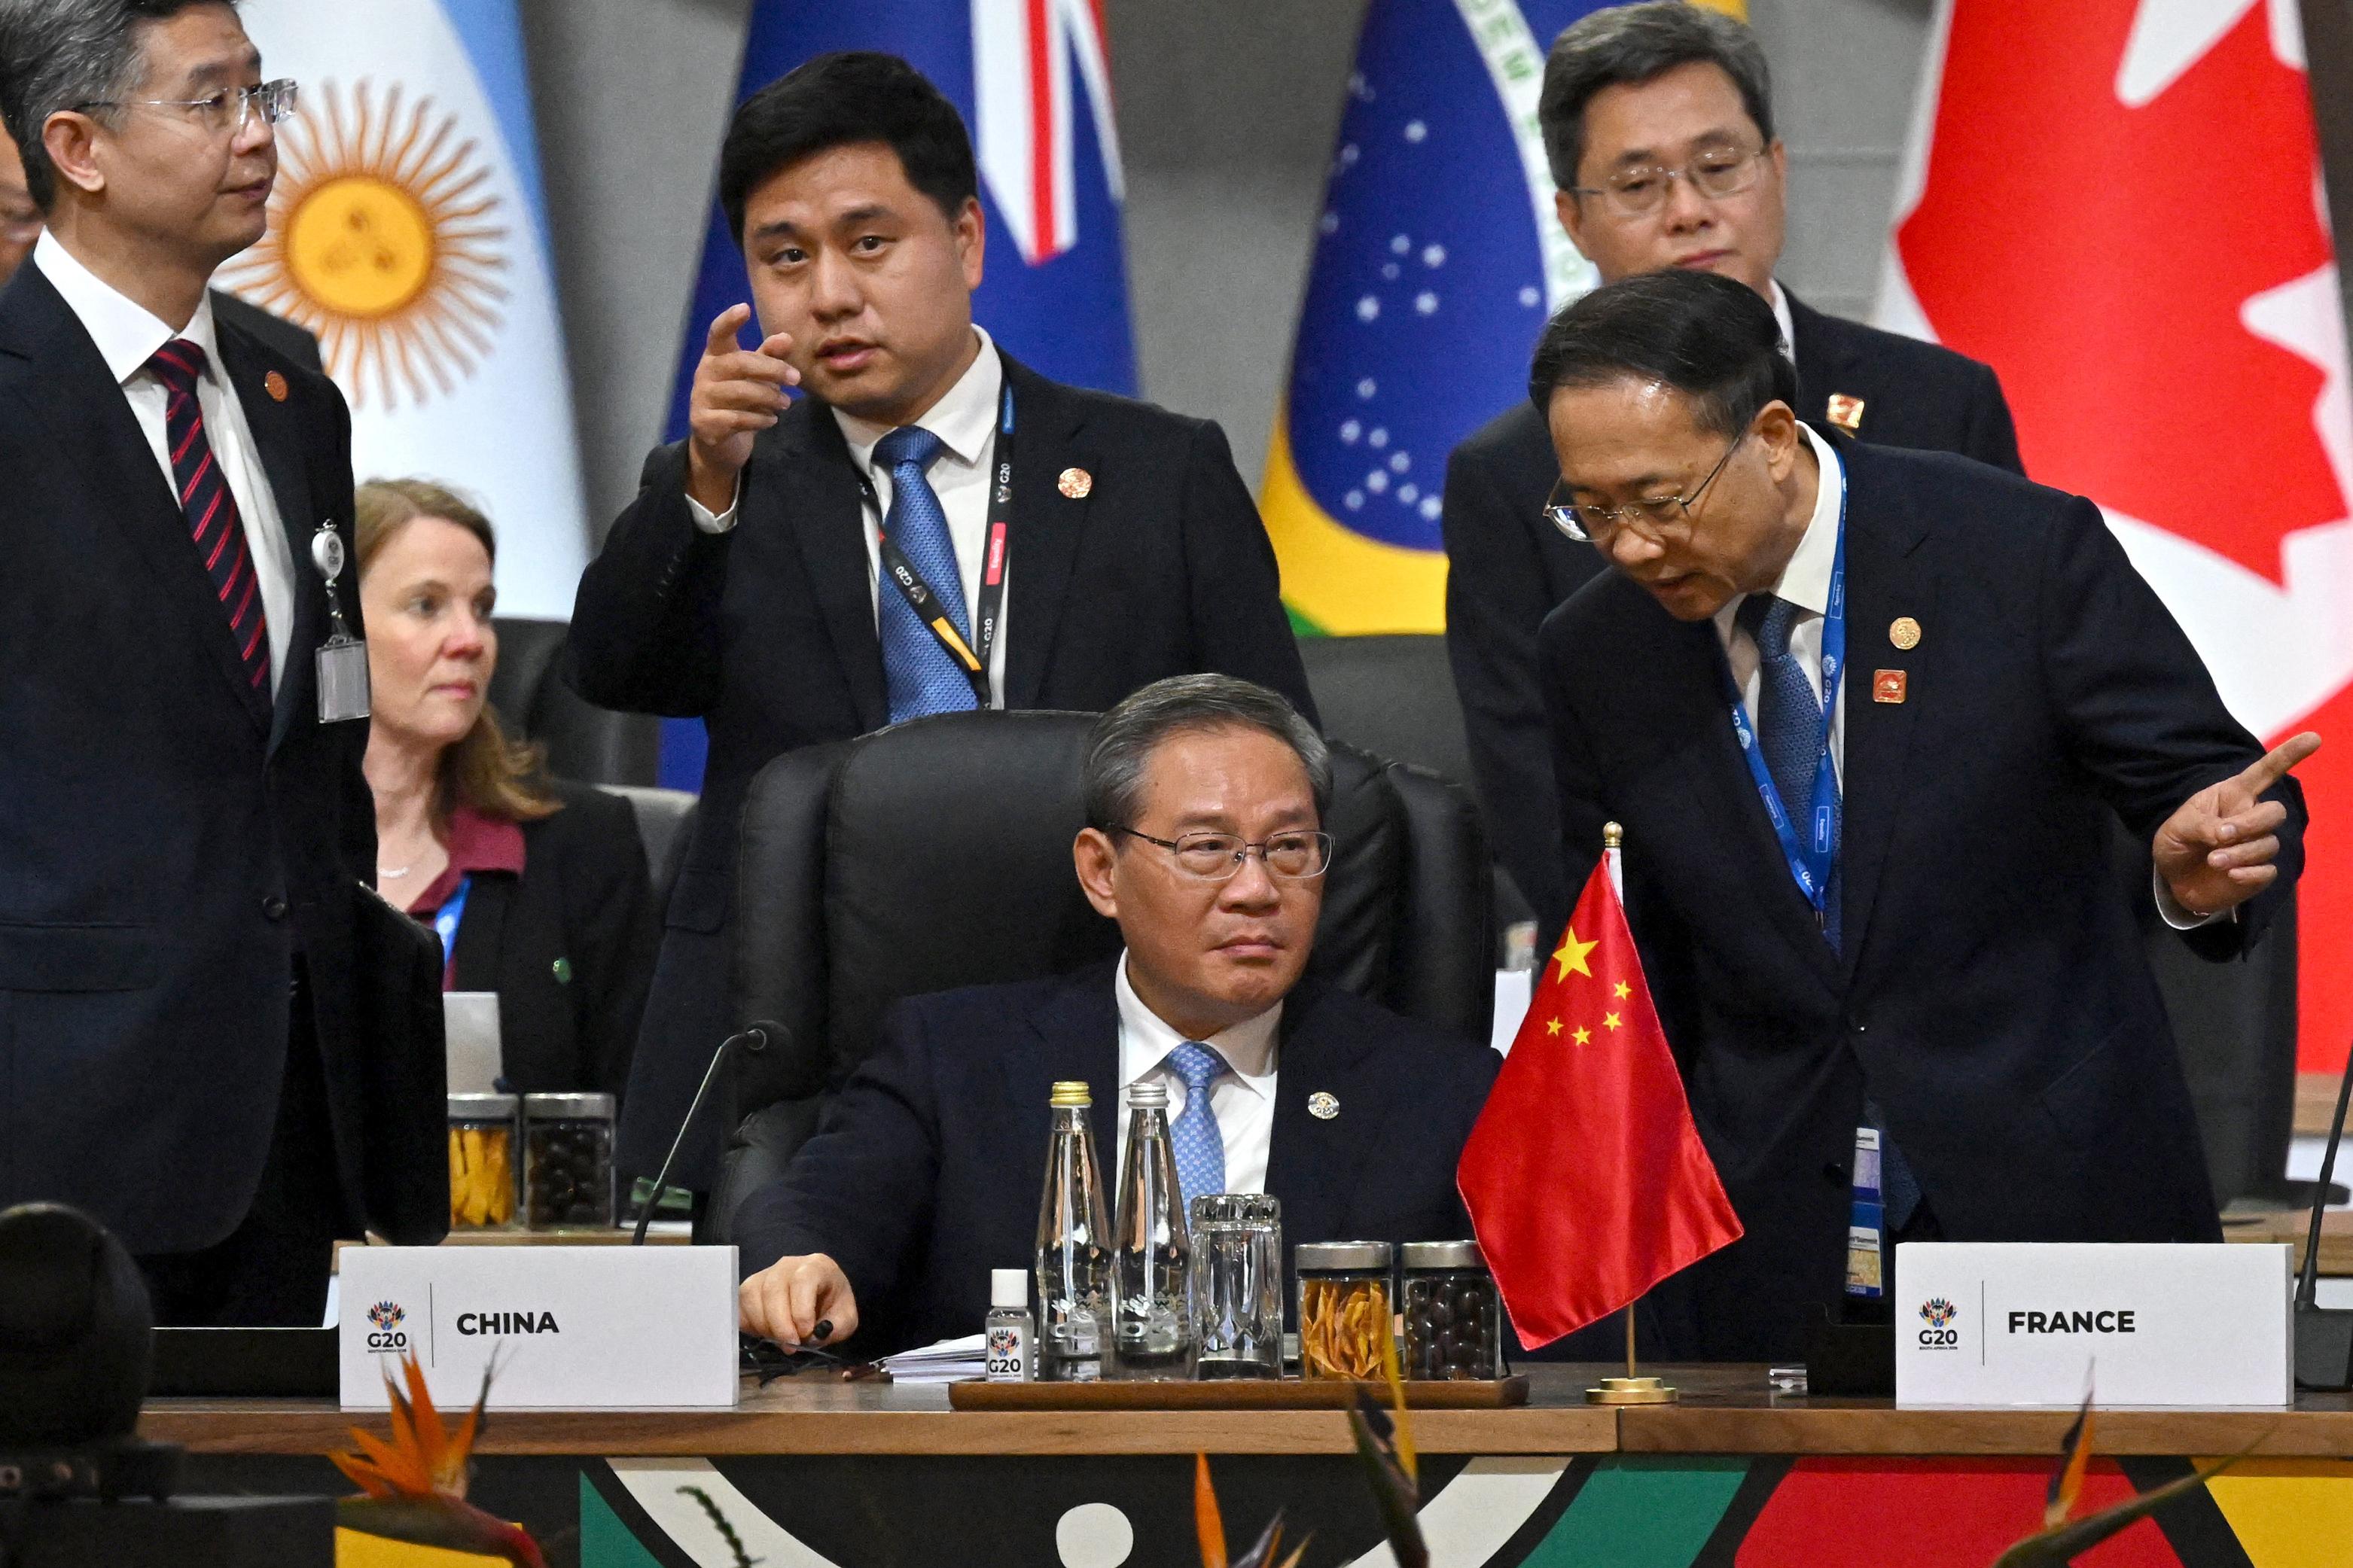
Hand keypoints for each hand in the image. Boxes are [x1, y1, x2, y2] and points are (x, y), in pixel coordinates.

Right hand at [686, 303, 797, 514]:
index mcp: (715, 356)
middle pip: (739, 363)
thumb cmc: (740, 401)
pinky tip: (772, 420)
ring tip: (786, 403)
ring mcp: (701, 398)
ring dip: (769, 397)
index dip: (729, 321)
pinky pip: (737, 418)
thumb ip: (770, 356)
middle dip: (772, 369)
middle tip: (796, 378)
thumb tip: (787, 337)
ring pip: (740, 392)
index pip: (718, 334)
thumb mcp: (756, 377)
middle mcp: (704, 373)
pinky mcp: (704, 423)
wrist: (717, 443)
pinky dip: (760, 419)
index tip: (744, 308)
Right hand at [738, 1252, 857, 1347]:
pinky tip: (766, 1334)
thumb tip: (812, 1336)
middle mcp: (787, 1265)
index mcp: (816, 1266)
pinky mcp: (749, 1288)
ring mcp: (765, 1274)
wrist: (819, 1299)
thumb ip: (836, 1327)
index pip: (802, 1281)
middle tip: (791, 1346)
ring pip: (752, 1296)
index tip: (806, 1333)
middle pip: (773, 1289)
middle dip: (780, 1324)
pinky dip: (750, 1324)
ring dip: (764, 1325)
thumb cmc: (832, 1305)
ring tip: (781, 1341)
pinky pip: (740, 1305)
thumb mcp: (845, 1319)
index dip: (801, 1310)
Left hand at [2152, 731, 2320, 918]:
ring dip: (2239, 853)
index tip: (2313, 738)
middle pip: (2275, 812)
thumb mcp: (2178, 828)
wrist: (2174, 878)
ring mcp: (2258, 844)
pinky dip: (2249, 874)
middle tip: (2220, 836)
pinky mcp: (2260, 872)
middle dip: (2251, 824)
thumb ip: (2201, 826)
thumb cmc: (2178, 843)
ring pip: (2268, 844)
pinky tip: (2230, 875)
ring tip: (2212, 860)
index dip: (2288, 755)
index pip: (2264, 772)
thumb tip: (2226, 834)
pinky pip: (2269, 870)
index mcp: (2232, 795)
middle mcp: (2250, 816)